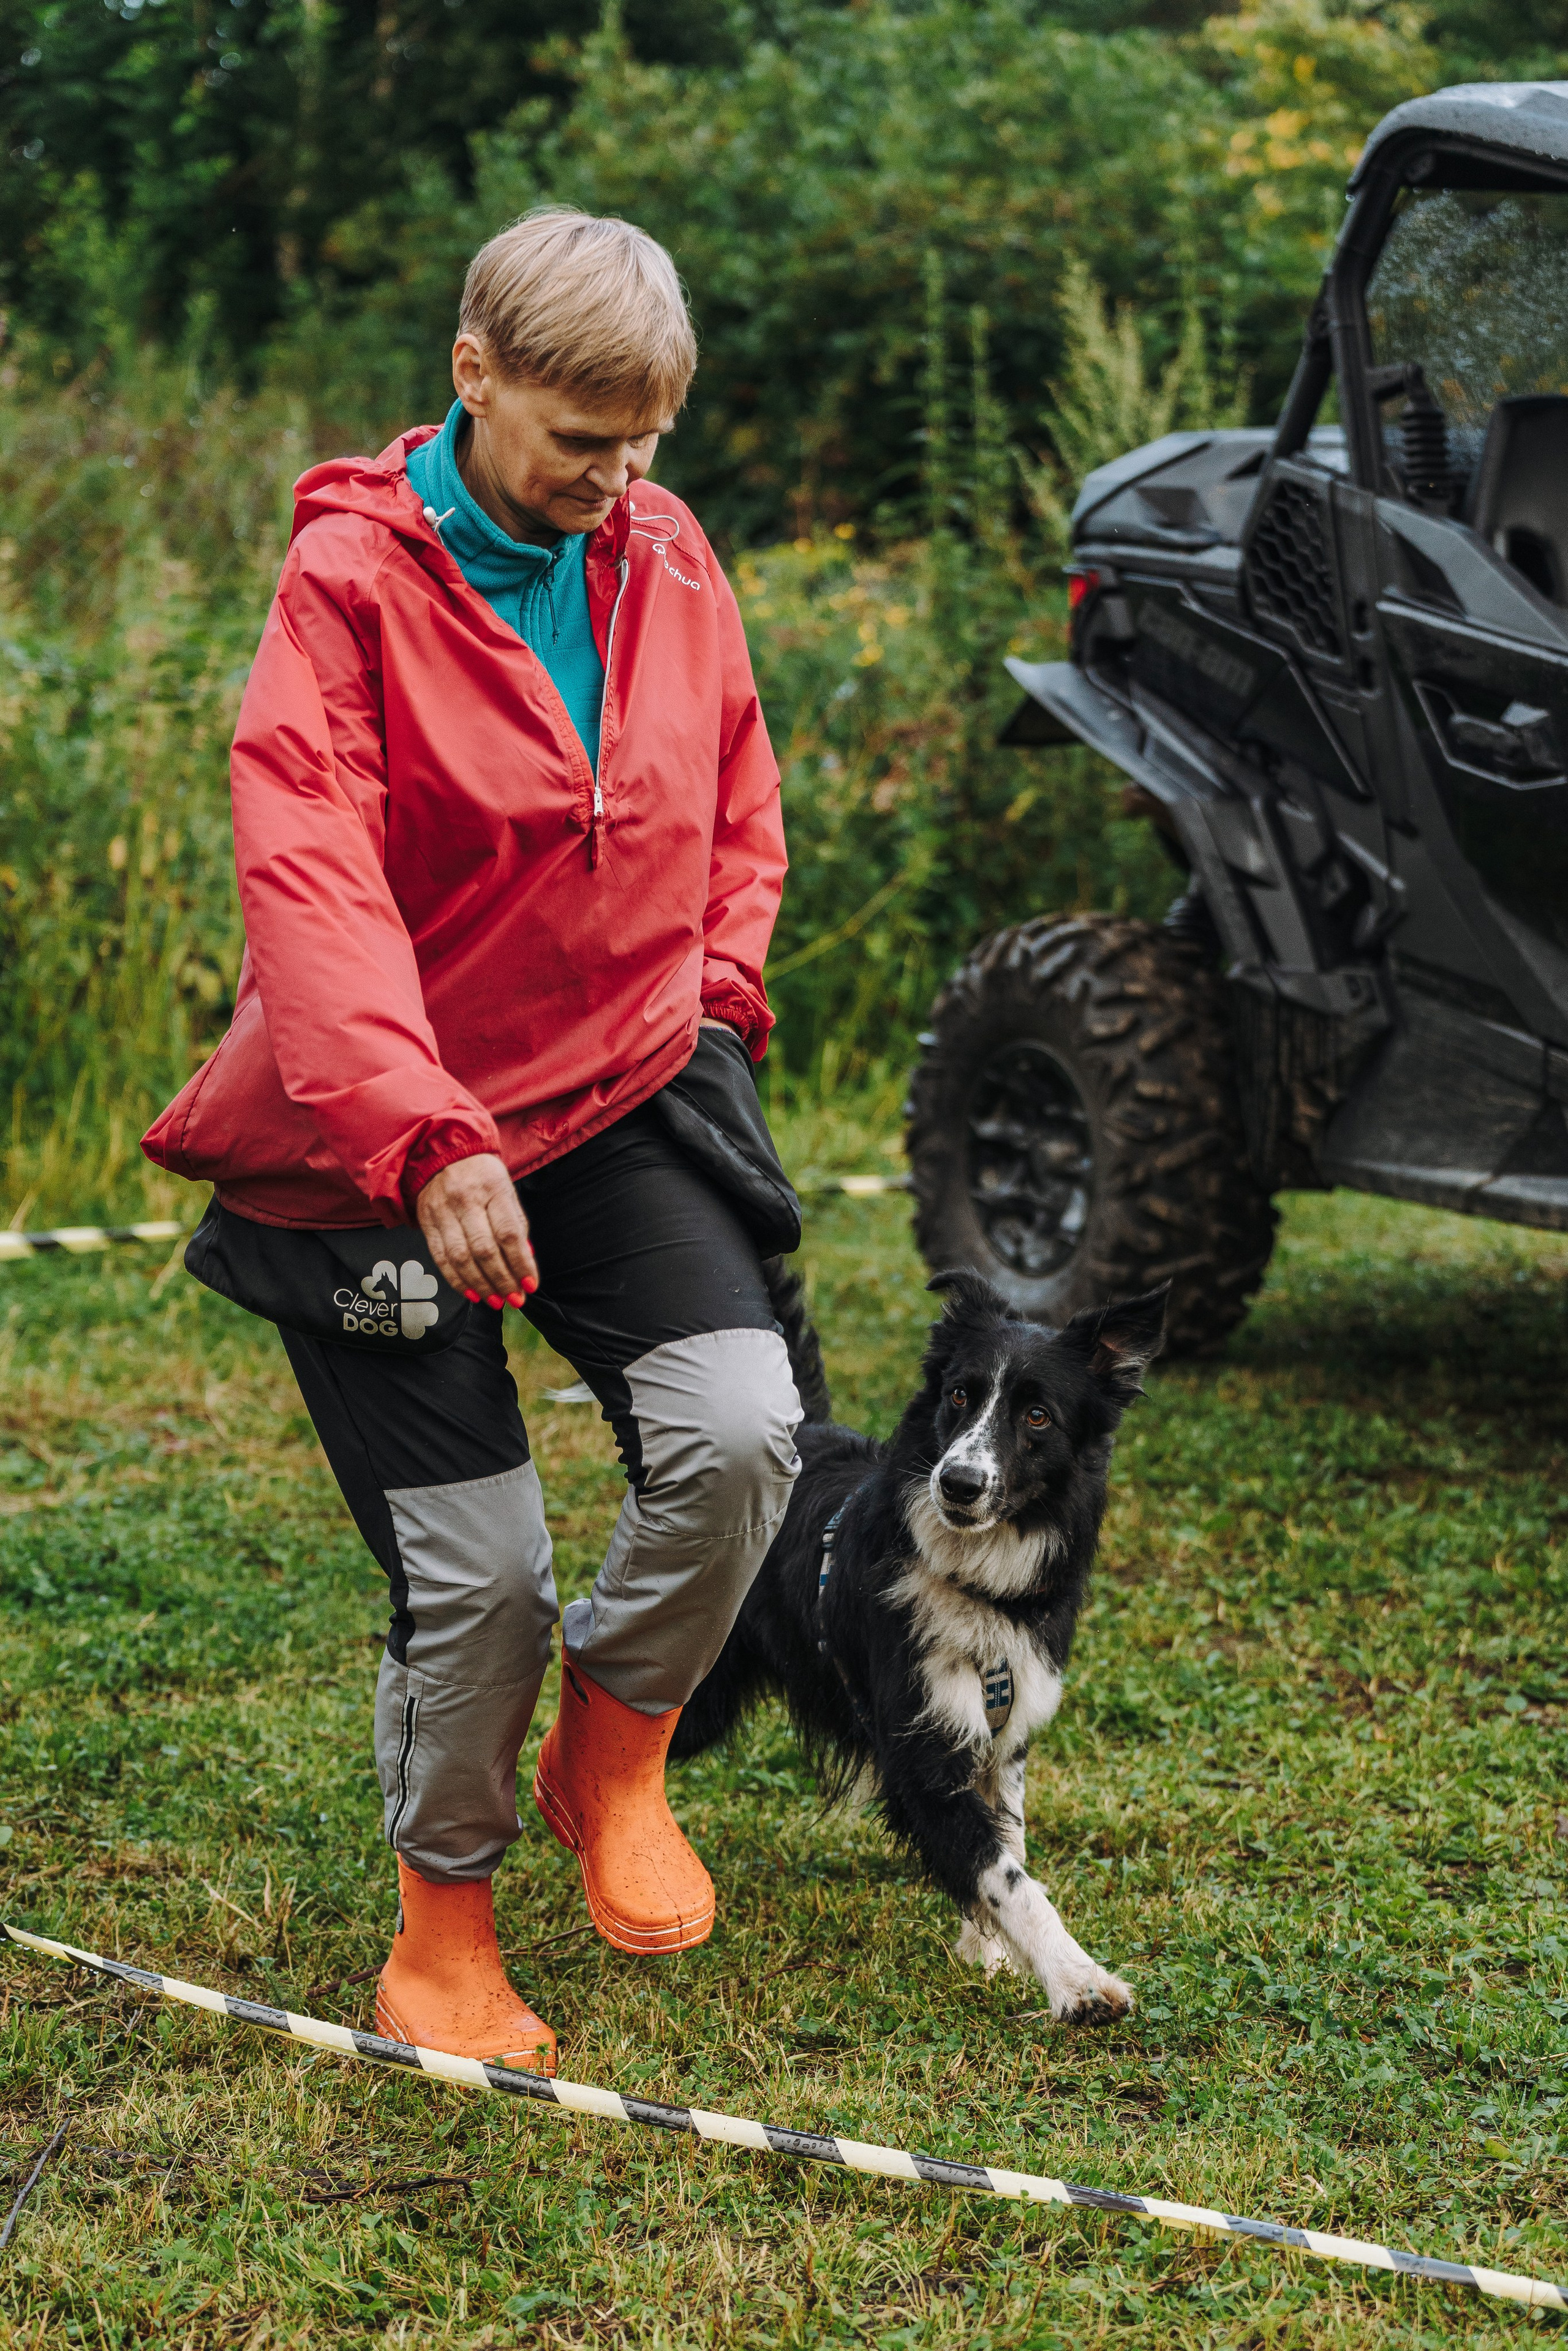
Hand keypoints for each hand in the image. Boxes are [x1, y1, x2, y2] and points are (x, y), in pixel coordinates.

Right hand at [416, 1153, 538, 1307]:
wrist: (443, 1154)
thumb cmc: (484, 1176)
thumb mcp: (507, 1191)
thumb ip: (517, 1225)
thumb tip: (525, 1262)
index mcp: (493, 1189)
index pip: (508, 1233)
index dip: (520, 1263)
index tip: (531, 1285)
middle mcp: (465, 1200)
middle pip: (484, 1249)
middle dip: (502, 1280)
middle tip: (515, 1299)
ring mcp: (442, 1212)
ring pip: (461, 1258)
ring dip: (481, 1285)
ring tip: (496, 1301)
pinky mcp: (426, 1223)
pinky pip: (441, 1258)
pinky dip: (457, 1281)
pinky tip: (472, 1293)